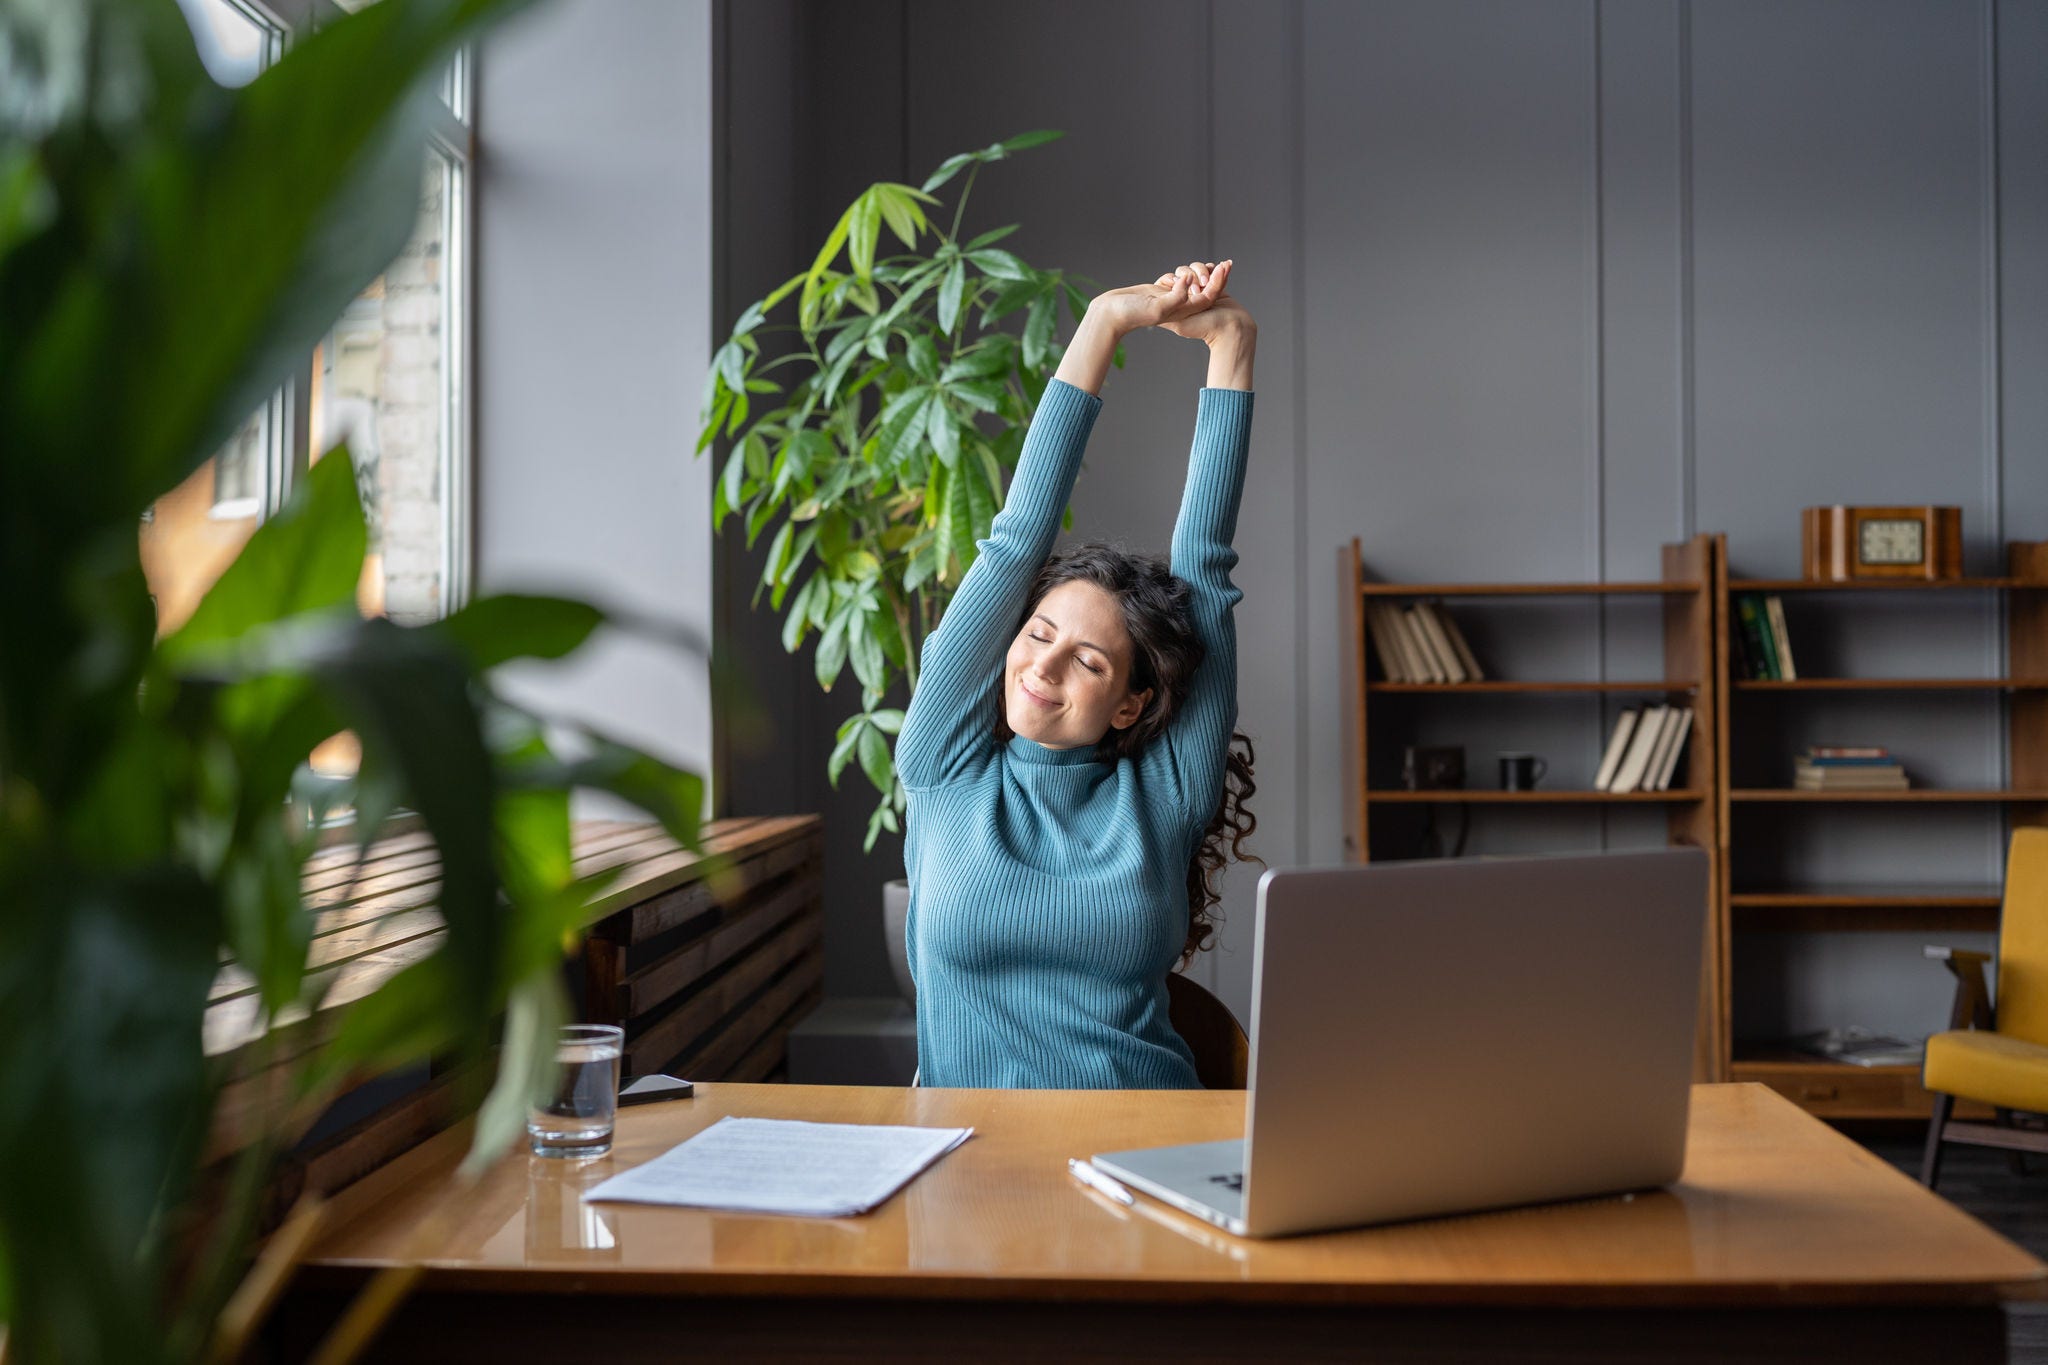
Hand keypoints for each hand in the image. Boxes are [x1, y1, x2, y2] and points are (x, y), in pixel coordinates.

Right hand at [1090, 259, 1250, 342]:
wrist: (1112, 313)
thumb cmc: (1131, 312)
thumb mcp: (1156, 306)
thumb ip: (1175, 296)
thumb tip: (1190, 282)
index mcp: (1181, 312)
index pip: (1207, 297)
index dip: (1218, 282)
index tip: (1224, 267)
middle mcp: (1178, 307)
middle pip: (1204, 291)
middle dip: (1215, 277)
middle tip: (1227, 263)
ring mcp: (1169, 299)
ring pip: (1192, 285)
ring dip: (1199, 274)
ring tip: (1209, 265)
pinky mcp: (1160, 292)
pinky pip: (1178, 282)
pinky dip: (1184, 275)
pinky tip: (1189, 270)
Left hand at [1149, 260, 1252, 344]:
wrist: (1230, 332)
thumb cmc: (1205, 330)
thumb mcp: (1178, 324)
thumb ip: (1167, 310)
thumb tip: (1150, 304)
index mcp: (1178, 304)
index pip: (1173, 280)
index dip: (1178, 278)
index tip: (1183, 282)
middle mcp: (1189, 297)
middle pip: (1187, 273)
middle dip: (1196, 273)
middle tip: (1202, 284)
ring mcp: (1204, 292)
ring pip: (1202, 271)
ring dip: (1209, 270)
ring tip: (1220, 270)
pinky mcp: (1218, 290)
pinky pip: (1217, 274)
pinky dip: (1221, 269)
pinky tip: (1226, 265)